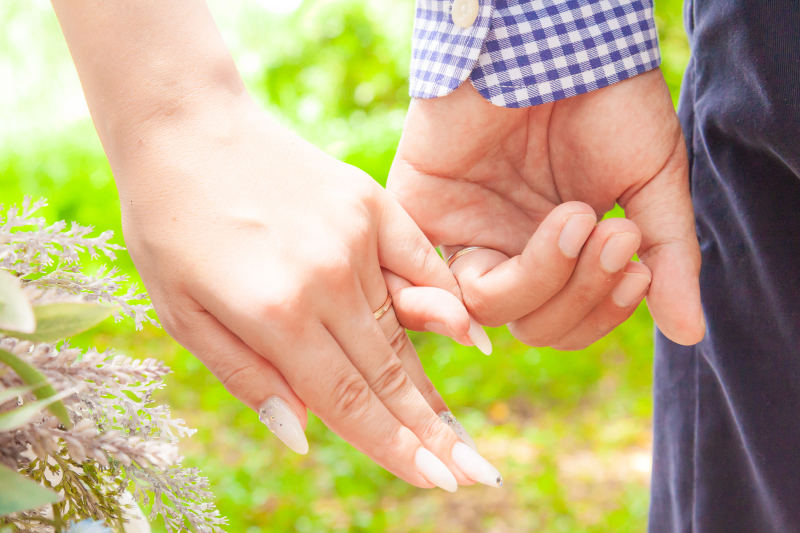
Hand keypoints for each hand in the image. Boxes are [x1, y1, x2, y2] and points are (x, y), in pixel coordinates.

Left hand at [113, 94, 502, 489]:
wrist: (184, 127)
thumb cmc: (169, 226)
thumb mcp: (183, 313)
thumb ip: (249, 377)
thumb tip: (304, 435)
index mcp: (275, 313)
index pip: (349, 401)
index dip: (395, 449)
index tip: (437, 482)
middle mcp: (327, 279)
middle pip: (388, 374)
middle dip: (431, 433)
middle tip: (475, 474)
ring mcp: (354, 237)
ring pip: (401, 328)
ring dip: (430, 385)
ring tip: (465, 435)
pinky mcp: (368, 203)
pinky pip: (420, 264)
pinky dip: (445, 304)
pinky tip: (473, 340)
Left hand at [388, 69, 703, 347]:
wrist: (557, 37)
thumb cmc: (606, 99)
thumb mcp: (650, 181)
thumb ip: (667, 255)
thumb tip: (689, 333)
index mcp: (554, 251)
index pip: (567, 321)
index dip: (603, 311)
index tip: (638, 267)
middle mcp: (506, 248)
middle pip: (530, 324)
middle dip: (583, 295)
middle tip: (616, 237)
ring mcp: (461, 230)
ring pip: (488, 305)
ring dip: (546, 275)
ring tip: (579, 216)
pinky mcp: (421, 206)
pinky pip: (419, 276)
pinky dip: (455, 291)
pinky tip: (518, 255)